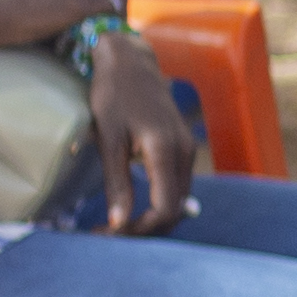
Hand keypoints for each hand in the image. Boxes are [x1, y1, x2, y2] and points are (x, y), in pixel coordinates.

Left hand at [85, 35, 206, 233]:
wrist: (131, 62)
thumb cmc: (114, 95)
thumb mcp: (109, 138)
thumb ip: (117, 182)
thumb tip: (119, 223)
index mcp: (165, 149)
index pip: (165, 208)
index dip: (140, 229)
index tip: (111, 233)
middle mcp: (184, 152)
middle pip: (176, 210)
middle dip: (146, 229)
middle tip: (110, 235)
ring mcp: (188, 149)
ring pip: (179, 201)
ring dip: (153, 219)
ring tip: (120, 225)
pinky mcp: (184, 148)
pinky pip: (178, 187)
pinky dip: (160, 204)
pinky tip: (136, 206)